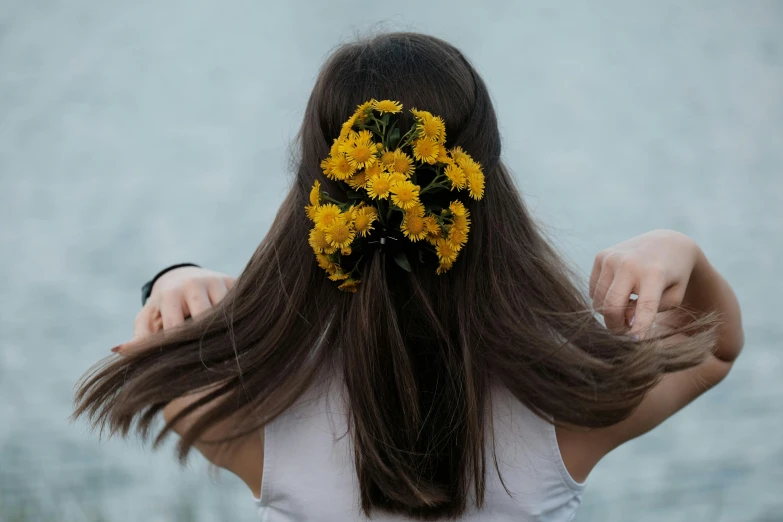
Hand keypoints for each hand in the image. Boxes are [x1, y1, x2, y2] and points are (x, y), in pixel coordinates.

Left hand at [115, 267, 234, 353]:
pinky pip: (241, 305)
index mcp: (171, 294)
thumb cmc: (163, 306)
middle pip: (205, 318)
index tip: (185, 366)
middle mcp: (195, 284)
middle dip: (206, 341)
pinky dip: (239, 321)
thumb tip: (118, 351)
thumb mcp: (148, 318)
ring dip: (226, 333)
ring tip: (224, 353)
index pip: (178, 326)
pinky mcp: (234, 281)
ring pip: (226, 313)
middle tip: (209, 363)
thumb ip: (139, 336)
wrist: (184, 277)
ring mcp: (217, 280)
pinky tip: (237, 336)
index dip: (181, 348)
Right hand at [589, 230, 700, 337]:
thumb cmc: (673, 277)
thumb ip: (652, 312)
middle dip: (615, 326)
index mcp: (654, 274)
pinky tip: (620, 292)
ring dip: (610, 312)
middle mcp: (629, 263)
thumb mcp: (674, 297)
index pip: (643, 307)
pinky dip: (604, 297)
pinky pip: (594, 290)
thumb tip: (624, 319)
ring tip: (626, 310)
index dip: (638, 328)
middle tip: (624, 332)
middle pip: (610, 307)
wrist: (667, 243)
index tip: (635, 343)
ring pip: (598, 301)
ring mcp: (611, 258)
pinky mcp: (601, 256)